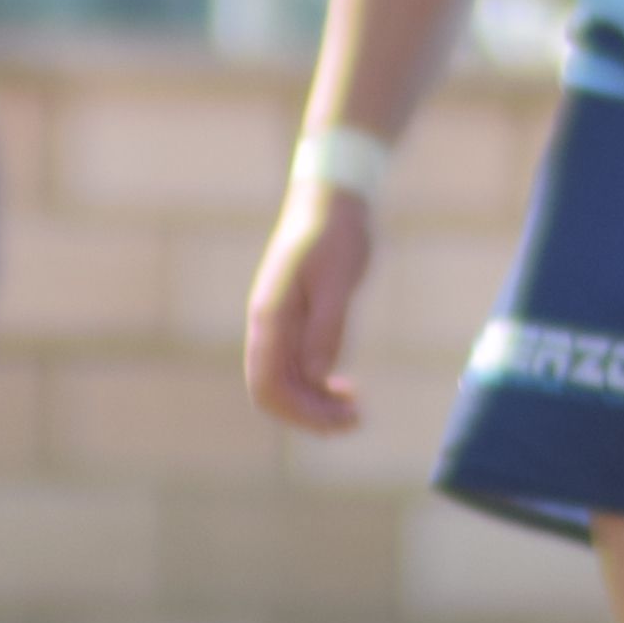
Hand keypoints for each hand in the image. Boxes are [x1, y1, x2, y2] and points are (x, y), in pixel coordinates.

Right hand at [241, 186, 374, 434]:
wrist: (332, 202)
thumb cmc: (336, 236)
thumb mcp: (338, 282)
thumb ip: (326, 328)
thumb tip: (318, 376)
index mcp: (270, 317)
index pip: (267, 384)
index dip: (299, 412)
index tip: (339, 420)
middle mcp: (268, 325)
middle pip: (274, 391)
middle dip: (310, 415)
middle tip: (356, 420)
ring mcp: (279, 325)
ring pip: (286, 382)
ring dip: (315, 403)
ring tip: (356, 409)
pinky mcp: (294, 322)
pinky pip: (297, 367)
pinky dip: (318, 385)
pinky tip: (345, 387)